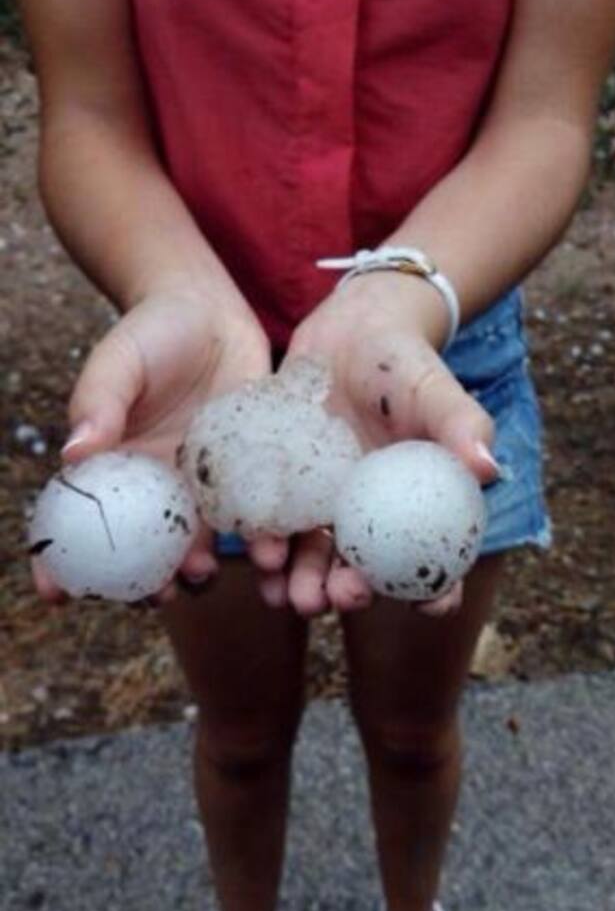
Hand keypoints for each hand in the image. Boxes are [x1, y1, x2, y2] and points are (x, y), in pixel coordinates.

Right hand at [33, 287, 271, 602]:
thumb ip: (98, 403)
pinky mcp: (243, 472)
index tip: (54, 594)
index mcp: (112, 465)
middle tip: (154, 598)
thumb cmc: (151, 332)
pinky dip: (254, 536)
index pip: (79, 520)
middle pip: (142, 547)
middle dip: (143, 581)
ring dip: (198, 567)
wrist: (212, 311)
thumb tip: (74, 452)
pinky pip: (247, 512)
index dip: (61, 561)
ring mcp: (199, 483)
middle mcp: (153, 484)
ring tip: (203, 578)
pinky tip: (264, 551)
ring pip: (196, 540)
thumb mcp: (118, 361)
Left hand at [265, 272, 499, 615]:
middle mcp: (372, 519)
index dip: (437, 591)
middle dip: (351, 594)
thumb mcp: (435, 390)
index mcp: (417, 508)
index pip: (435, 562)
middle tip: (337, 598)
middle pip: (365, 572)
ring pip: (315, 558)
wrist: (349, 333)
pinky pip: (275, 526)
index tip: (429, 605)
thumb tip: (489, 468)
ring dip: (302, 583)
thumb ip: (461, 425)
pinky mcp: (286, 489)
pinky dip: (267, 547)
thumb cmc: (404, 364)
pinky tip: (257, 560)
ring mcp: (326, 507)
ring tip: (287, 597)